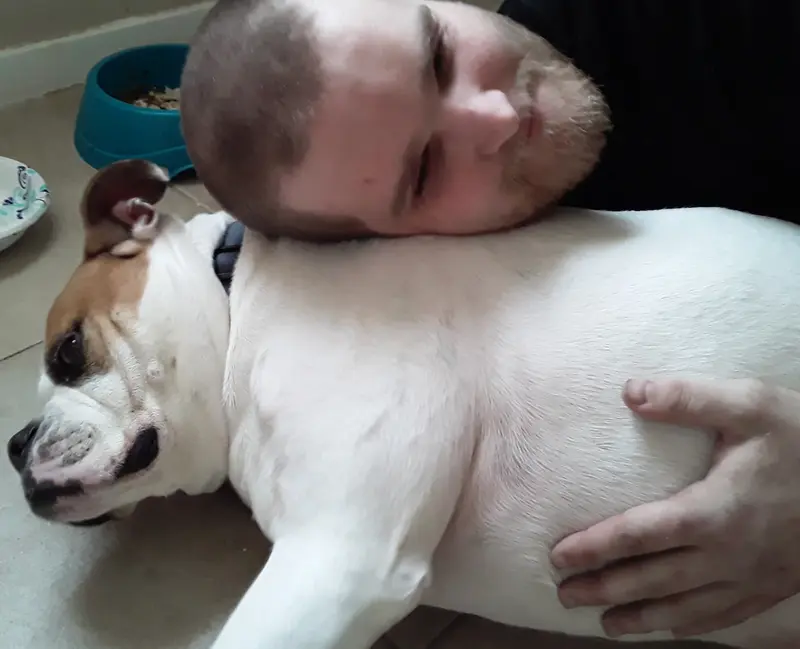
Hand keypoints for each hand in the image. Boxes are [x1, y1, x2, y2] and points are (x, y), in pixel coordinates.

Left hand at [551, 377, 799, 638]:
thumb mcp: (751, 405)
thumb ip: (689, 399)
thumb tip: (630, 391)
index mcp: (714, 510)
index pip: (639, 535)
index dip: (596, 547)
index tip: (560, 555)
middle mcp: (727, 554)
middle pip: (651, 578)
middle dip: (603, 588)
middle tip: (564, 593)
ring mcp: (750, 578)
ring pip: (682, 608)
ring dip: (638, 617)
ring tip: (602, 622)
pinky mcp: (770, 589)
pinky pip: (720, 617)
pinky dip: (686, 624)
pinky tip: (666, 626)